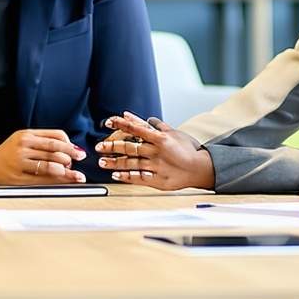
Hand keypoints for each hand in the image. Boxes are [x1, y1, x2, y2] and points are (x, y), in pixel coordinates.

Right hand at [0, 129, 86, 183]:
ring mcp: (20, 162)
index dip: (69, 144)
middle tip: (80, 160)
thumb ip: (45, 138)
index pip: (54, 137)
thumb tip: (69, 145)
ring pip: (49, 165)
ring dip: (66, 170)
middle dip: (70, 156)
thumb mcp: (25, 137)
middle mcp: (23, 147)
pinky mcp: (19, 177)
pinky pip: (42, 178)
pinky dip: (56, 180)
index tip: (78, 151)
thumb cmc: (10, 151)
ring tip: (76, 174)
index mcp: (27, 135)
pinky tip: (65, 180)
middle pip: (53, 150)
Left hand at [95, 112, 214, 190]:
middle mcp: (156, 152)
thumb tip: (147, 118)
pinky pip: (138, 178)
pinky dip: (126, 176)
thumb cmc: (189, 150)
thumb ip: (159, 126)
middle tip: (98, 146)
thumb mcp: (175, 133)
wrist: (200, 168)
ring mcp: (155, 166)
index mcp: (160, 138)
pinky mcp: (157, 180)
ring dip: (115, 162)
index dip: (121, 124)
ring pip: (131, 163)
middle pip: (130, 147)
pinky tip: (115, 175)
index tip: (108, 122)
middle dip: (112, 146)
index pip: (136, 128)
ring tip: (102, 162)